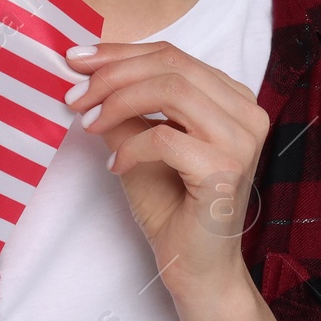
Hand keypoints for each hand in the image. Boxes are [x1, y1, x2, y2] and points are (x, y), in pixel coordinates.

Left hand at [65, 40, 269, 299]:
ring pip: (171, 90)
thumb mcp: (138, 144)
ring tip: (88, 123)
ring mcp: (241, 140)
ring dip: (118, 102)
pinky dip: (131, 147)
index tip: (76, 61)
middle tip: (74, 96)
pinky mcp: (227, 169)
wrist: (195, 267)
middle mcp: (246, 112)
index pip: (172, 55)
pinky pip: (166, 138)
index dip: (119, 53)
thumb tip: (85, 74)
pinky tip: (115, 165)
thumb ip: (124, 109)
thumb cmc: (171, 207)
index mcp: (231, 98)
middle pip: (171, 65)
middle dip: (112, 74)